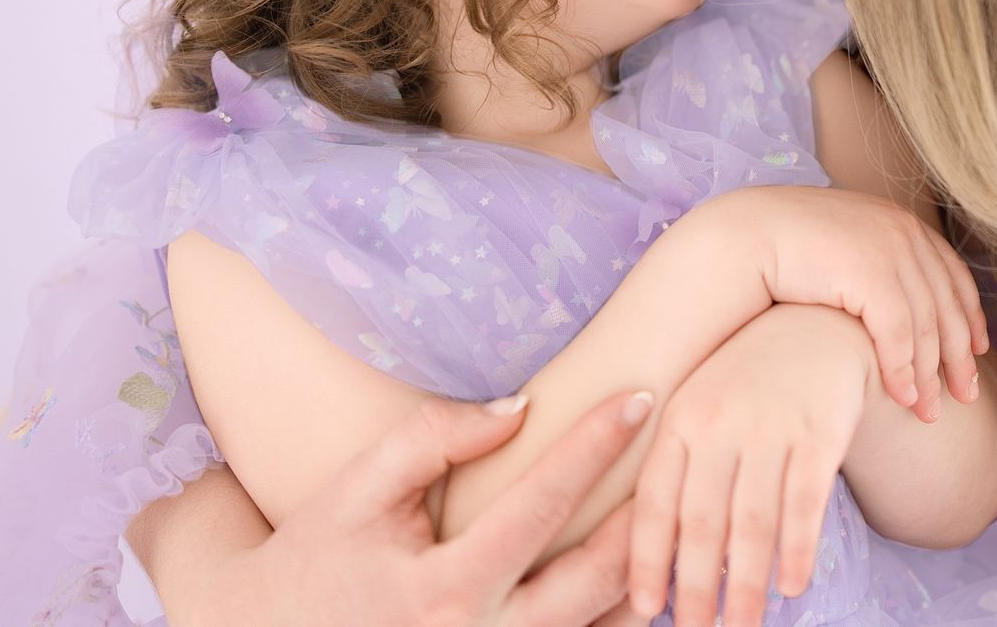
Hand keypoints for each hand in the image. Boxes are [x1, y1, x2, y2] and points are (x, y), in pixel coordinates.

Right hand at [166, 390, 655, 626]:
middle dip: (648, 516)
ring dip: (644, 574)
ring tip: (677, 507)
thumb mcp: (358, 488)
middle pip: (598, 581)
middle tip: (682, 453)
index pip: (543, 504)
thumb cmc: (314, 557)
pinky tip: (639, 571)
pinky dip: (614, 616)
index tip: (642, 393)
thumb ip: (435, 440)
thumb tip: (522, 407)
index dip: (596, 444)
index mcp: (445, 590)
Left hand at [628, 305, 873, 626]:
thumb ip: (681, 470)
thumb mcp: (702, 408)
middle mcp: (721, 421)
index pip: (656, 501)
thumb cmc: (749, 382)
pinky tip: (792, 586)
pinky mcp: (821, 429)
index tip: (646, 608)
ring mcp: (771, 424)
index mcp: (681, 418)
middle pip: (702, 522)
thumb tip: (662, 559)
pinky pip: (806, 501)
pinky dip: (798, 548)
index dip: (648, 559)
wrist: (818, 323)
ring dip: (746, 585)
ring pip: (753, 522)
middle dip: (696, 589)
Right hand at [691, 184, 987, 421]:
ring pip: (926, 327)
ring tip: (930, 412)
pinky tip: (903, 399)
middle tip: (967, 396)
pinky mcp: (870, 275)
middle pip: (947, 305)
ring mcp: (890, 252)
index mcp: (902, 224)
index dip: (970, 316)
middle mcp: (904, 234)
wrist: (746, 235)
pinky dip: (902, 372)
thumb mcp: (847, 252)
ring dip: (930, 375)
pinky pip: (899, 336)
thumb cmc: (787, 249)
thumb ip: (878, 271)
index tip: (980, 351)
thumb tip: (897, 306)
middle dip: (959, 357)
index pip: (952, 275)